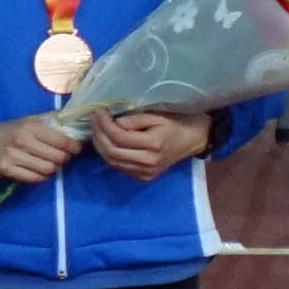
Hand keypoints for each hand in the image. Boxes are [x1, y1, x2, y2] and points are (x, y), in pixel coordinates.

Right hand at [0, 116, 78, 183]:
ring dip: (52, 168)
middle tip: (62, 156)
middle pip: (58, 157)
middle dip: (64, 158)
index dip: (74, 147)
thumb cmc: (8, 130)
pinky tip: (38, 170)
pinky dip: (40, 176)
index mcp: (31, 126)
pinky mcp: (7, 169)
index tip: (76, 148)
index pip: (62, 140)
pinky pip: (34, 178)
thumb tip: (74, 116)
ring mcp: (14, 156)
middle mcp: (23, 140)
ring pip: (48, 169)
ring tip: (49, 163)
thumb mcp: (28, 120)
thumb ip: (50, 119)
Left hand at [94, 108, 212, 181]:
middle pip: (112, 152)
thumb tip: (113, 122)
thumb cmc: (177, 123)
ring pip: (112, 162)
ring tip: (97, 128)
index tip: (98, 111)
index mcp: (154, 145)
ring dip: (100, 145)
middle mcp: (148, 163)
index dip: (104, 124)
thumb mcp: (158, 115)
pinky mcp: (143, 177)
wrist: (194, 140)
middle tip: (94, 119)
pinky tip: (106, 141)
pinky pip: (119, 166)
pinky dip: (109, 154)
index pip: (119, 137)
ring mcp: (145, 173)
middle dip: (98, 134)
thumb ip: (135, 119)